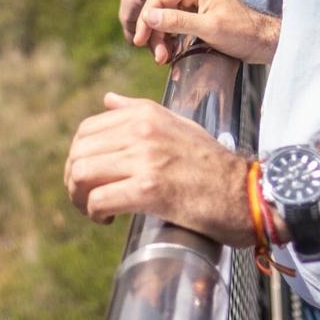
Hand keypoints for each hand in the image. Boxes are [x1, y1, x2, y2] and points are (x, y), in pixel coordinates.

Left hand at [64, 92, 253, 243]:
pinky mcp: (149, 190)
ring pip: (82, 173)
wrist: (244, 192)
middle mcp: (141, 131)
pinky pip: (99, 199)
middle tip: (86, 197)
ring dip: (80, 197)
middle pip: (80, 152)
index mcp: (145, 114)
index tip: (88, 176)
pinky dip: (95, 212)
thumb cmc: (212, 163)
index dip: (79, 156)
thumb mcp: (177, 124)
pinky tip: (107, 219)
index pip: (87, 130)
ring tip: (93, 209)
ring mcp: (145, 159)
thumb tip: (107, 100)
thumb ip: (138, 111)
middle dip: (74, 179)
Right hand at [135, 0, 279, 65]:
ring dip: (162, 40)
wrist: (263, 41)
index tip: (140, 41)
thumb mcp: (208, 27)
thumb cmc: (242, 32)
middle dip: (155, 33)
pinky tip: (171, 54)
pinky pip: (175, 25)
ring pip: (165, 19)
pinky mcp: (197, 15)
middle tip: (157, 57)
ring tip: (164, 59)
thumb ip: (177, 21)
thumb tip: (149, 17)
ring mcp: (194, 1)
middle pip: (160, 9)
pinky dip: (171, 40)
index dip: (146, 20)